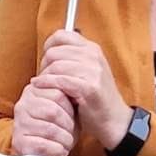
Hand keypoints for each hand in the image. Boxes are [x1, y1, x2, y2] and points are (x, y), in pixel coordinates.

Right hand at [12, 79, 75, 155]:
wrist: (47, 151)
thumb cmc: (59, 126)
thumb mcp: (65, 107)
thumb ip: (68, 94)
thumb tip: (76, 88)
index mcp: (33, 91)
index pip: (58, 94)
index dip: (70, 108)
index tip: (72, 116)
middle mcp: (22, 105)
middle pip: (53, 111)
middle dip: (68, 124)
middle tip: (70, 132)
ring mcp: (19, 123)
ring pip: (49, 129)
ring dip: (65, 139)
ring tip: (67, 142)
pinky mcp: (19, 142)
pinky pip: (42, 145)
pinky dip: (56, 150)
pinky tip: (60, 151)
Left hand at [37, 30, 132, 150]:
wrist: (114, 120)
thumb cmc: (95, 98)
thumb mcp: (87, 71)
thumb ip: (72, 58)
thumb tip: (48, 50)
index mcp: (92, 48)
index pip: (62, 35)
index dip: (48, 46)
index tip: (46, 61)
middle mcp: (94, 56)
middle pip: (54, 51)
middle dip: (44, 65)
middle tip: (44, 78)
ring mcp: (93, 71)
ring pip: (55, 66)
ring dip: (44, 77)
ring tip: (45, 86)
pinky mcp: (89, 87)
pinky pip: (59, 80)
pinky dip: (46, 84)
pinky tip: (41, 88)